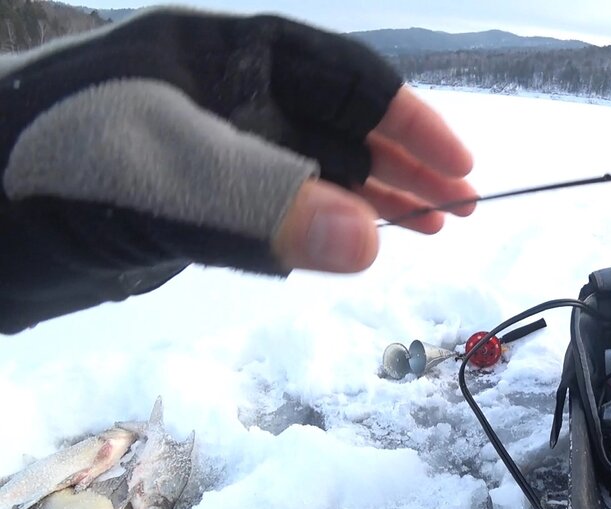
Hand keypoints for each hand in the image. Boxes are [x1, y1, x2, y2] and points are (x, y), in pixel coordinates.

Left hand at [0, 8, 478, 332]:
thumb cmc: (36, 174)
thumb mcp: (152, 178)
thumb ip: (262, 205)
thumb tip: (375, 242)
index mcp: (216, 56)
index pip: (336, 72)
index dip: (406, 117)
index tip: (459, 168)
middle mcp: (217, 94)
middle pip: (333, 117)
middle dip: (400, 161)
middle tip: (460, 211)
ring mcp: (199, 146)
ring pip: (307, 164)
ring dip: (369, 195)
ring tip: (429, 229)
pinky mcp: (181, 198)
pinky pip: (270, 205)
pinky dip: (317, 224)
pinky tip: (349, 242)